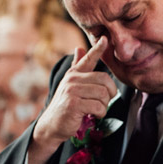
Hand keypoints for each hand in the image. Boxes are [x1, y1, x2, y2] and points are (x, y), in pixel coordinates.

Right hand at [32, 37, 117, 153]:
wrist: (52, 125)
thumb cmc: (66, 105)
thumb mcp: (71, 85)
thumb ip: (78, 68)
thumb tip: (79, 48)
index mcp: (74, 74)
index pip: (88, 59)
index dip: (98, 49)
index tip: (105, 38)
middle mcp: (72, 79)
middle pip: (105, 79)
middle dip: (110, 92)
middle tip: (105, 100)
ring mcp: (72, 91)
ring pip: (103, 94)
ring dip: (104, 105)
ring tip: (96, 109)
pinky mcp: (74, 104)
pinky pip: (99, 106)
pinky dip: (100, 113)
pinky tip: (93, 115)